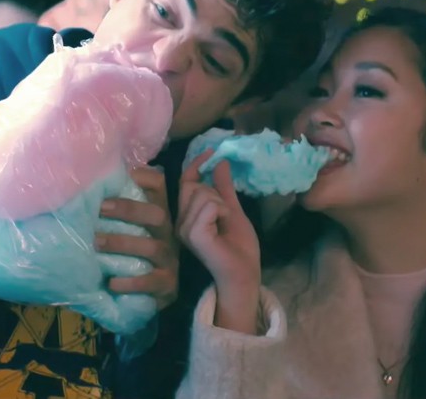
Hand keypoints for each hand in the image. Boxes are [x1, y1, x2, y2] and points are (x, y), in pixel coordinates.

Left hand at [95, 166, 178, 309]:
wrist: (154, 294)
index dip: (144, 178)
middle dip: (129, 209)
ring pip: (153, 247)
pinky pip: (152, 282)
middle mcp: (167, 233)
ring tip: (96, 243)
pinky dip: (131, 282)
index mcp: (157, 215)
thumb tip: (87, 187)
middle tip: (100, 208)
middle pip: (157, 214)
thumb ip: (115, 211)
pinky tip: (112, 282)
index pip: (159, 187)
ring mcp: (170, 259)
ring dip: (123, 243)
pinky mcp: (167, 285)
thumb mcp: (130, 229)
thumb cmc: (134, 255)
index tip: (123, 175)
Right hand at [177, 150, 261, 333]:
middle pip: (193, 186)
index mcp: (187, 216)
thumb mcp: (232, 209)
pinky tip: (225, 223)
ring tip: (226, 220)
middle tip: (226, 211)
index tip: (211, 151)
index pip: (184, 182)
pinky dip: (222, 210)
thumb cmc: (239, 247)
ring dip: (221, 202)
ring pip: (201, 194)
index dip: (195, 164)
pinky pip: (208, 206)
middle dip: (215, 191)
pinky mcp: (194, 234)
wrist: (245, 273)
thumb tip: (220, 162)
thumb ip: (224, 187)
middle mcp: (180, 222)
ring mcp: (184, 229)